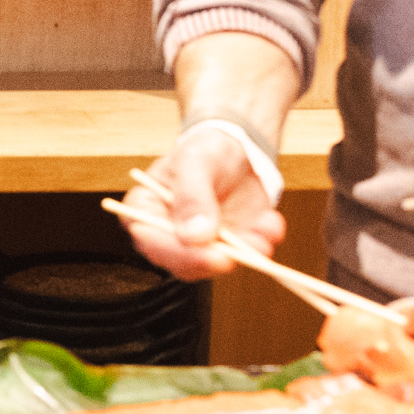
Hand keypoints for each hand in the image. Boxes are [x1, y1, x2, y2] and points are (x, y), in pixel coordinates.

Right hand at [113, 122, 282, 279]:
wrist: (236, 149)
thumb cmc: (205, 150)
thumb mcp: (195, 162)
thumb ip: (192, 196)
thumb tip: (196, 236)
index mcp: (145, 211)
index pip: (151, 242)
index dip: (180, 254)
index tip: (211, 255)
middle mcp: (167, 234)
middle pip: (185, 262)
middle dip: (220, 258)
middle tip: (249, 247)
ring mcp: (197, 245)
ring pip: (218, 264)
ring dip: (247, 251)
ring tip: (265, 227)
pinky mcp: (225, 247)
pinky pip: (243, 255)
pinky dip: (261, 243)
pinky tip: (268, 224)